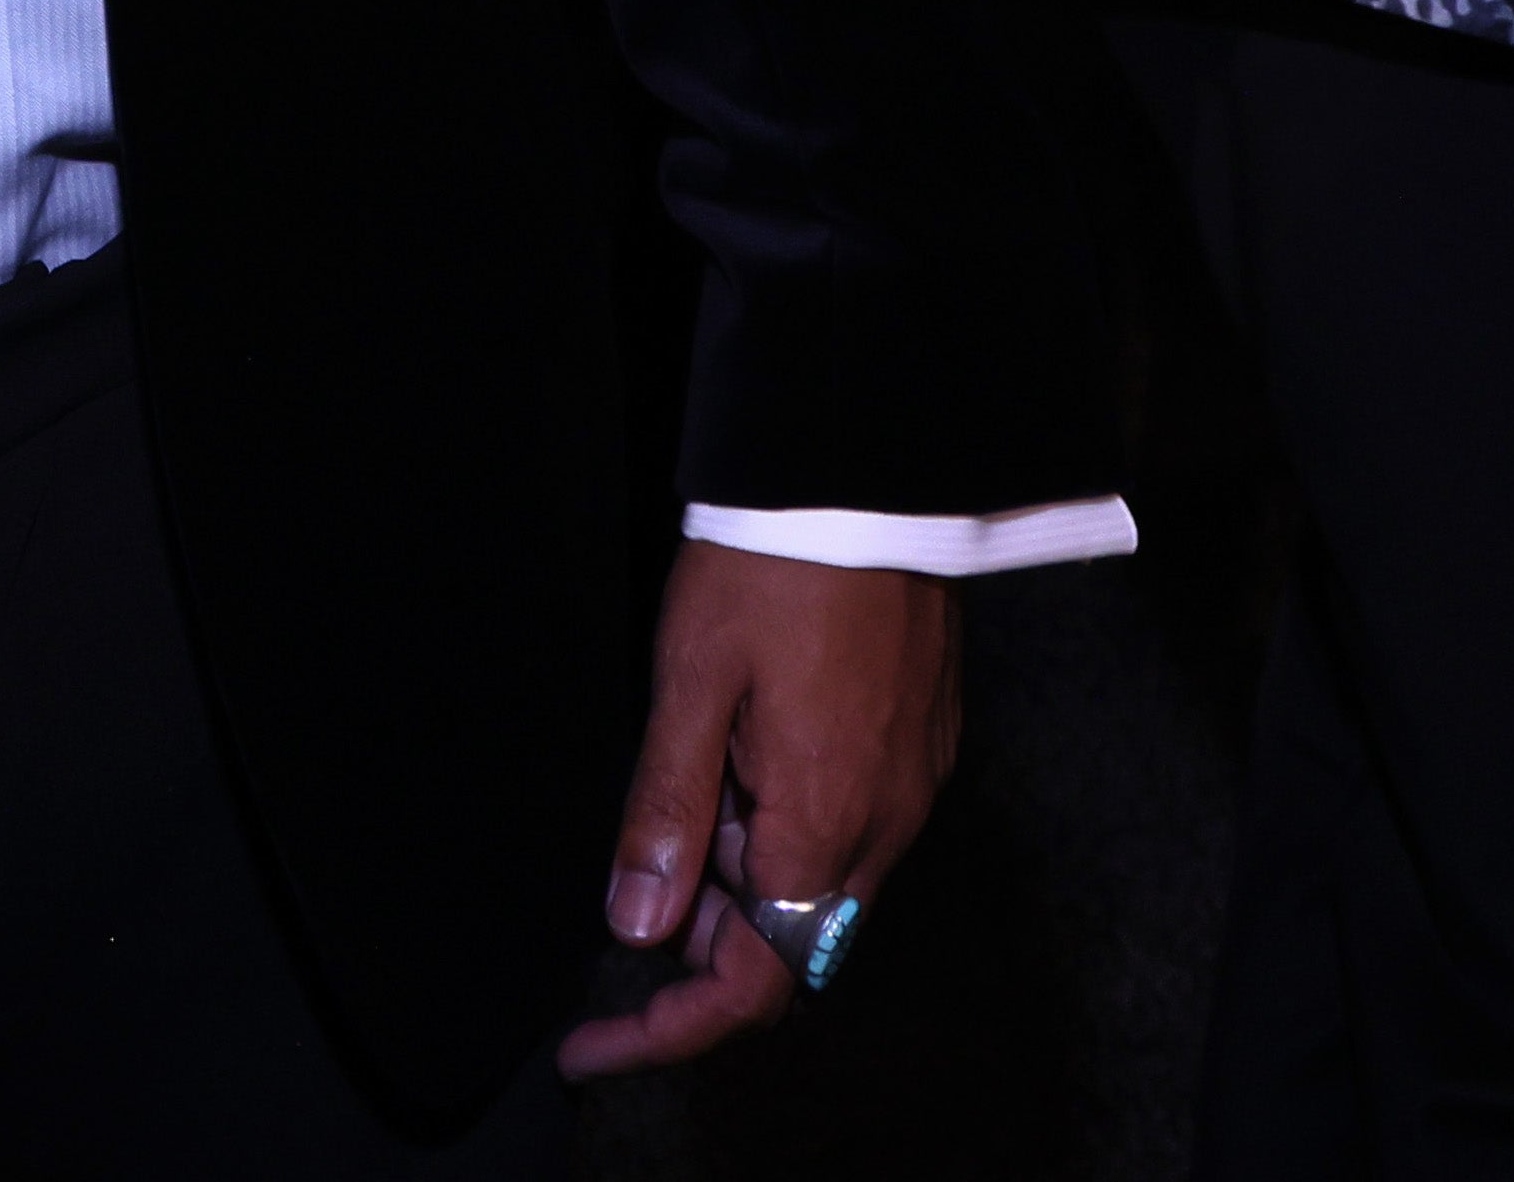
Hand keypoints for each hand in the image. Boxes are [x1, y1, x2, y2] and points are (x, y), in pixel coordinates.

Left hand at [565, 542, 963, 1079]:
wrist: (870, 471)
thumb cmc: (774, 563)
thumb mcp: (690, 683)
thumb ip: (666, 812)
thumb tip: (639, 925)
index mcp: (824, 823)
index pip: (753, 982)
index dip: (668, 1026)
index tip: (592, 1042)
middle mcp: (884, 825)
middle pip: (787, 947)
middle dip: (700, 950)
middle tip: (620, 913)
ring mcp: (912, 785)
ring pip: (817, 888)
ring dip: (741, 882)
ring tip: (677, 810)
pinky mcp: (922, 743)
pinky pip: (849, 828)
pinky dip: (784, 831)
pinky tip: (735, 771)